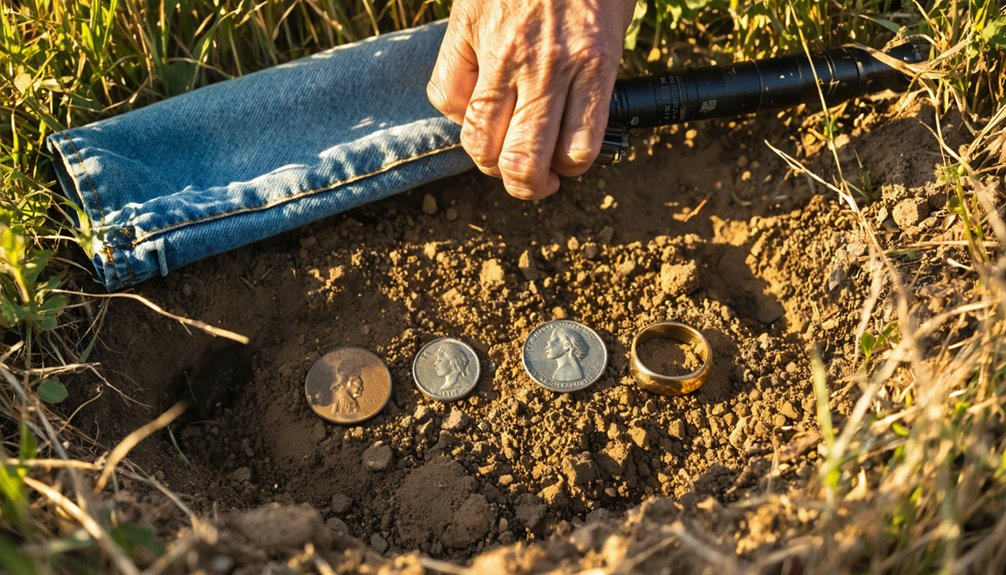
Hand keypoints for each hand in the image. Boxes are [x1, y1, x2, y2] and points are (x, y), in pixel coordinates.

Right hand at [427, 0, 635, 199]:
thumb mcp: (613, 22)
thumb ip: (596, 75)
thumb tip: (574, 122)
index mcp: (594, 63)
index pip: (577, 152)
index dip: (570, 171)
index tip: (567, 165)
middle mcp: (546, 66)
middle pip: (522, 161)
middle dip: (527, 186)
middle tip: (532, 183)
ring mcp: (500, 50)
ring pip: (479, 140)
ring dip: (489, 162)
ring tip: (499, 158)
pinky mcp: (465, 30)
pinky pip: (447, 96)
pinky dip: (457, 111)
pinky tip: (475, 105)